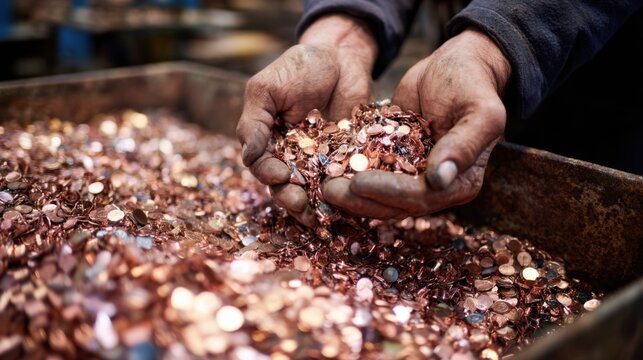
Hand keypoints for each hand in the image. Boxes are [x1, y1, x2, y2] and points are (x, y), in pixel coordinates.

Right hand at [236, 15, 376, 225]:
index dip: (269, 175)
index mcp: (267, 142)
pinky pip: (342, 182)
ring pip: (312, 192)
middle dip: (290, 199)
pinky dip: (343, 195)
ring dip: (314, 205)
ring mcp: (318, 161)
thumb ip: (253, 123)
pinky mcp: (345, 161)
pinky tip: (347, 204)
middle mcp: (290, 157)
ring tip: (320, 214)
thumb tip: (246, 156)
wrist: (340, 57)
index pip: (262, 167)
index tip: (281, 175)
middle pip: (285, 187)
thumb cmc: (298, 68)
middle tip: (300, 204)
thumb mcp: (266, 90)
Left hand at [322, 28, 510, 217]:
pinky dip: (348, 173)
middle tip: (328, 189)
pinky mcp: (392, 161)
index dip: (388, 193)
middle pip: (394, 205)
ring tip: (321, 182)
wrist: (456, 64)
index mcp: (460, 183)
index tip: (358, 183)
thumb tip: (440, 180)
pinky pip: (368, 173)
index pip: (421, 197)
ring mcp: (411, 176)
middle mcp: (435, 187)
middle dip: (360, 199)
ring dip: (349, 194)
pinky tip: (324, 168)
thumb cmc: (473, 84)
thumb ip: (464, 146)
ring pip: (377, 196)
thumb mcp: (480, 112)